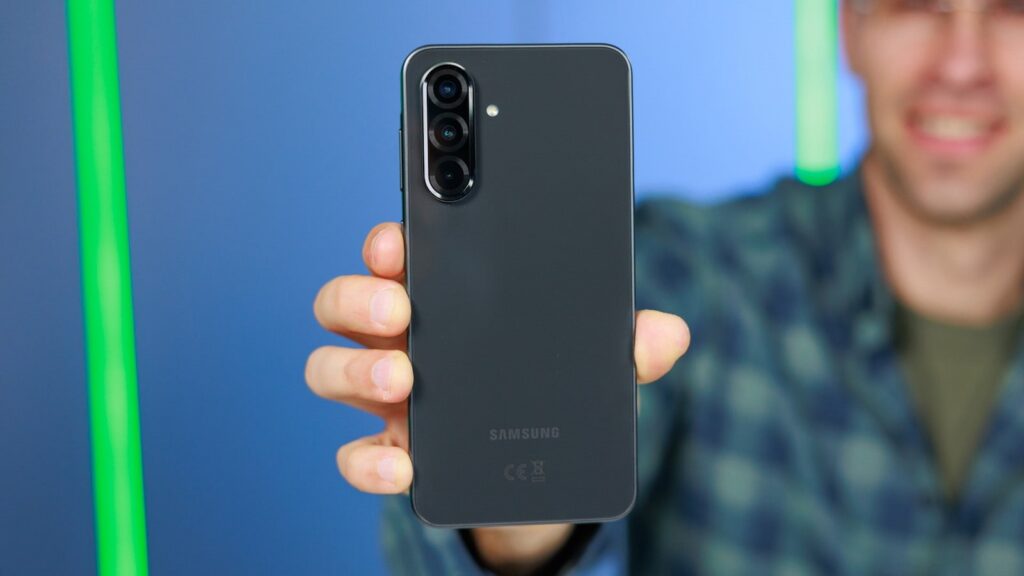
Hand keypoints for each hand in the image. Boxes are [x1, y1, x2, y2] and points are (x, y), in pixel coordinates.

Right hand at [306, 222, 689, 571]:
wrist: (539, 476)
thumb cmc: (549, 394)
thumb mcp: (592, 365)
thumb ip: (624, 346)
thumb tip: (670, 332)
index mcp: (444, 301)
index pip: (400, 256)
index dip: (389, 241)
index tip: (399, 239)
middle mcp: (401, 340)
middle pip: (343, 302)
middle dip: (359, 295)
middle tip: (398, 305)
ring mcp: (389, 398)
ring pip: (330, 369)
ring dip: (355, 367)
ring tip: (402, 377)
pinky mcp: (393, 453)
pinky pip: (355, 455)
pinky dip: (368, 461)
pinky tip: (403, 464)